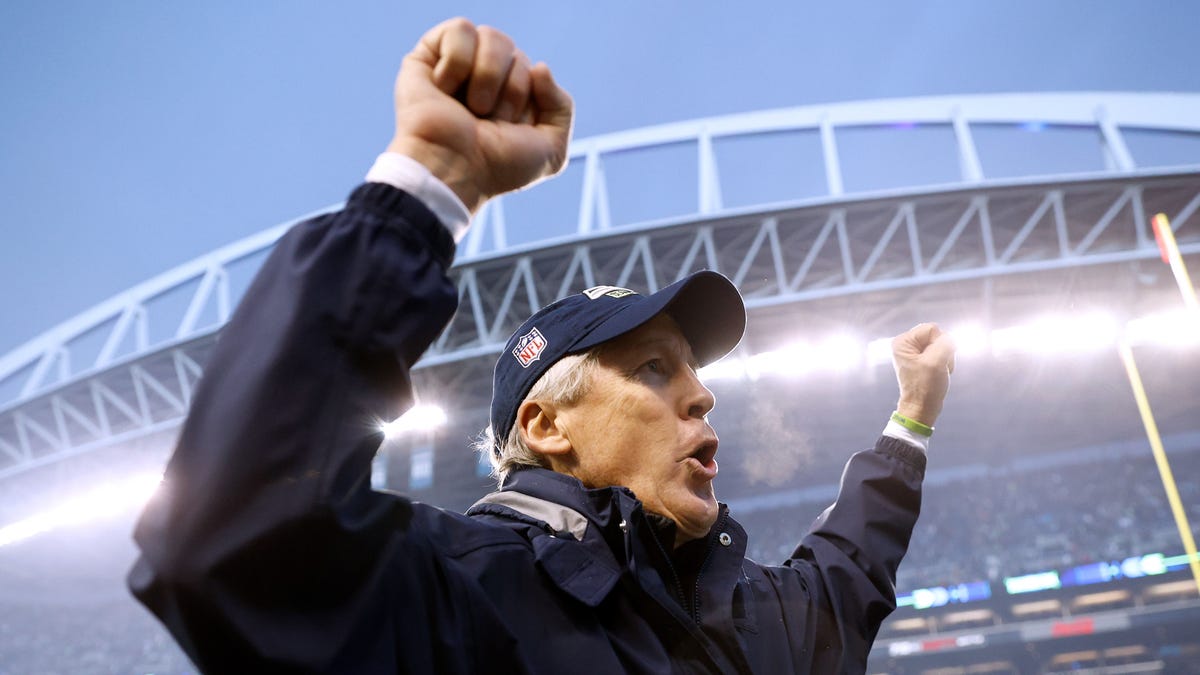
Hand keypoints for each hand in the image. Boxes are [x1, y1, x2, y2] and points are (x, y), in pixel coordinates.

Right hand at [387, 18, 573, 213]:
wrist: (454, 170)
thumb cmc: (496, 168)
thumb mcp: (552, 151)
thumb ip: (562, 107)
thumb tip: (539, 66)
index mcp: (509, 98)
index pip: (535, 71)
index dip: (528, 99)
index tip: (509, 129)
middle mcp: (483, 80)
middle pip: (516, 53)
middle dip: (511, 91)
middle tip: (487, 120)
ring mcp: (456, 67)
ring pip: (493, 37)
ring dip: (488, 77)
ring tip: (470, 107)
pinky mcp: (427, 57)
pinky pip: (460, 29)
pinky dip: (459, 61)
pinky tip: (444, 88)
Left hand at [891, 323, 955, 426]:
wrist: (922, 407)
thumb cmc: (926, 386)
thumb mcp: (936, 361)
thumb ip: (945, 343)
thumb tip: (949, 338)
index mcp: (903, 342)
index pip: (932, 328)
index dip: (940, 343)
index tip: (935, 360)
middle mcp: (906, 344)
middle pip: (936, 335)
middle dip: (943, 350)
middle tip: (938, 367)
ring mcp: (914, 352)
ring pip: (941, 345)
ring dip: (945, 357)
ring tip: (938, 371)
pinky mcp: (922, 359)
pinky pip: (940, 353)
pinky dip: (944, 362)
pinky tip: (939, 373)